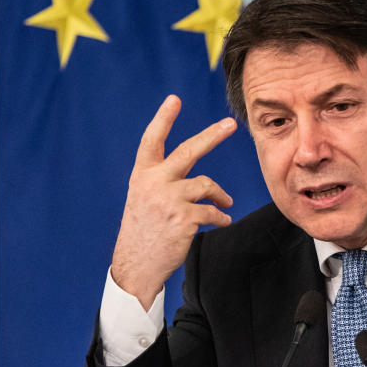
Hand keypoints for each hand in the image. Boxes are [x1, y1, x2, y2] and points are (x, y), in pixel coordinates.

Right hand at [111, 95, 236, 309]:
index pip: (151, 141)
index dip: (163, 119)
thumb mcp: (143, 200)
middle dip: (212, 135)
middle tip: (230, 124)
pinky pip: (212, 211)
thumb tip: (193, 176)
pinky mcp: (184, 219)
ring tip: (226, 202)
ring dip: (220, 194)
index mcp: (141, 176)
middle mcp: (154, 183)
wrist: (136, 266)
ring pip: (206, 184)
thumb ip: (161, 182)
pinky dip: (221, 216)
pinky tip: (222, 221)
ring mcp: (169, 200)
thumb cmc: (143, 233)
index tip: (174, 100)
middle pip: (188, 151)